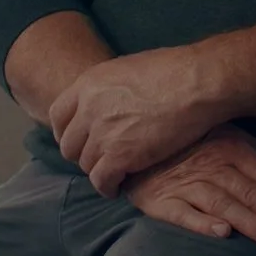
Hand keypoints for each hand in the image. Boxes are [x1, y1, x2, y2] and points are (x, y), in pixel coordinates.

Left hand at [50, 46, 226, 195]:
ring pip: (85, 165)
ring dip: (99, 170)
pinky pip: (101, 181)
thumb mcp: (128, 68)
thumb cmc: (175, 70)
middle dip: (82, 154)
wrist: (197, 82)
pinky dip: (108, 187)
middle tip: (100, 159)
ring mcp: (103, 133)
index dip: (66, 131)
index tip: (79, 140)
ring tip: (114, 173)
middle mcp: (88, 109)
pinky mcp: (121, 156)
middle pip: (69, 144)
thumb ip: (108, 88)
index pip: (57, 115)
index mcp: (88, 84)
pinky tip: (118, 187)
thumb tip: (108, 100)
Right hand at [126, 126, 255, 248]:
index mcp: (231, 148)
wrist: (135, 147)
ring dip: (249, 222)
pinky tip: (222, 234)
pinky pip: (184, 214)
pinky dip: (202, 223)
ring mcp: (187, 184)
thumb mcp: (229, 137)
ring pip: (224, 204)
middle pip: (252, 193)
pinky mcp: (162, 202)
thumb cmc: (190, 143)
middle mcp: (212, 166)